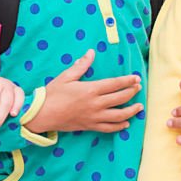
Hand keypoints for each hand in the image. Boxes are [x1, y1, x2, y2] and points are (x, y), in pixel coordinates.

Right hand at [25, 50, 143, 133]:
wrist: (41, 115)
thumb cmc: (52, 94)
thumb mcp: (66, 76)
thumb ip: (81, 65)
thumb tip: (91, 52)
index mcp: (91, 90)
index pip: (115, 84)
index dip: (128, 80)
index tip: (137, 78)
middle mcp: (95, 104)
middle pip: (120, 98)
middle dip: (132, 92)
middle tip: (139, 88)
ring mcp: (94, 117)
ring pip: (118, 116)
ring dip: (131, 111)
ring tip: (139, 107)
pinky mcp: (89, 126)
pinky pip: (108, 128)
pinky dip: (119, 126)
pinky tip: (126, 123)